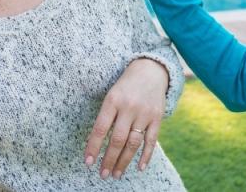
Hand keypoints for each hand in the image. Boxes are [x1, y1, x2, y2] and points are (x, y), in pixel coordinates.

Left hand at [84, 58, 168, 178]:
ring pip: (133, 143)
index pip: (100, 128)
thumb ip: (106, 117)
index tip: (88, 162)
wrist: (151, 70)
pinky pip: (151, 140)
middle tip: (103, 175)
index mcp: (113, 100)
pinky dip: (146, 156)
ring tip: (116, 174)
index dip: (93, 147)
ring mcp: (144, 113)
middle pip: (117, 139)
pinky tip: (140, 168)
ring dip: (124, 161)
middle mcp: (129, 107)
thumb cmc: (125, 86)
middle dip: (109, 159)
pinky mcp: (157, 117)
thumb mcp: (111, 95)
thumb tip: (95, 144)